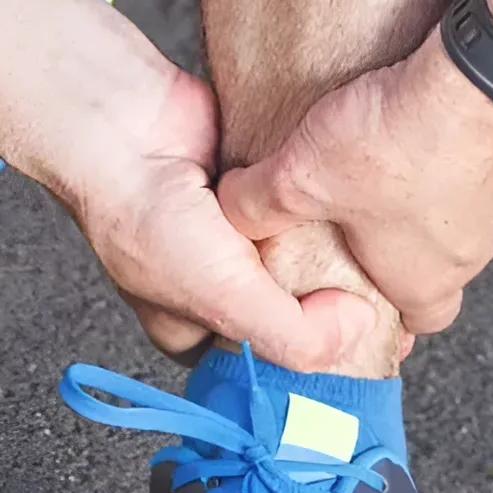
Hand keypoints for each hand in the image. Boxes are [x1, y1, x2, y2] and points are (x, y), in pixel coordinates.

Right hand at [49, 67, 380, 371]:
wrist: (124, 125)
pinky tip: (337, 200)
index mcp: (196, 327)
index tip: (365, 352)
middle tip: (368, 297)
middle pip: (294, 310)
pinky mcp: (259, 188)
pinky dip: (322, 201)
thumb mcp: (224, 301)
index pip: (265, 366)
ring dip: (331, 247)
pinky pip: (307, 206)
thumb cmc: (144, 218)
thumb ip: (294, 336)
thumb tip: (359, 326)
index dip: (309, 362)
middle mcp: (218, 283)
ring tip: (358, 244)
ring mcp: (240, 234)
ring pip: (307, 255)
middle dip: (331, 302)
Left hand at [217, 29, 492, 335]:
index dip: (385, 316)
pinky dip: (444, 161)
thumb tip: (233, 209)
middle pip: (432, 271)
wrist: (476, 72)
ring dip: (420, 205)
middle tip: (356, 230)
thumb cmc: (396, 141)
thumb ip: (255, 205)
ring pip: (454, 221)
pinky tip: (411, 133)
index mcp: (427, 281)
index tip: (357, 299)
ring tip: (377, 174)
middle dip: (395, 256)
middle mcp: (473, 252)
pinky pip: (474, 172)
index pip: (415, 325)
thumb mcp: (298, 179)